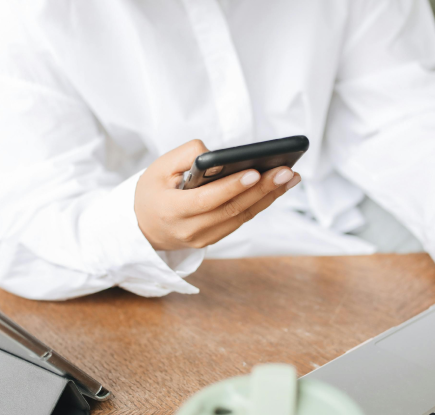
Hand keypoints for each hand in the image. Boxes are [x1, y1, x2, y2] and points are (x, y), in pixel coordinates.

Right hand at [135, 139, 300, 250]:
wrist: (143, 227)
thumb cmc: (152, 192)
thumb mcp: (158, 167)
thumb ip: (187, 155)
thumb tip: (221, 155)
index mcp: (171, 210)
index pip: (206, 200)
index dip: (231, 187)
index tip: (255, 172)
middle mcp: (189, 230)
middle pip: (231, 210)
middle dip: (262, 190)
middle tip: (286, 171)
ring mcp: (203, 239)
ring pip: (241, 218)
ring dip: (269, 197)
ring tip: (290, 177)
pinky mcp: (214, 239)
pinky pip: (240, 221)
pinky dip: (260, 204)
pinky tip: (277, 188)